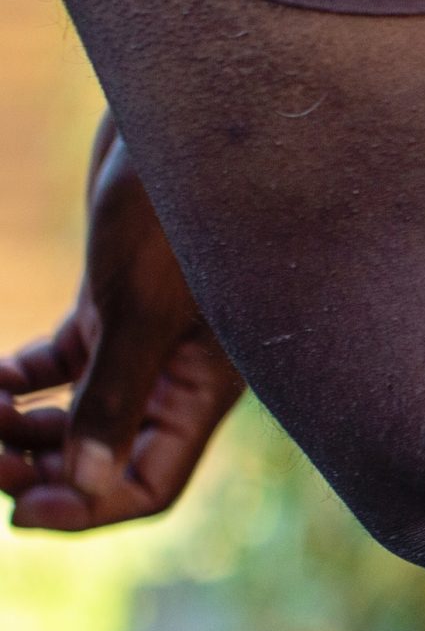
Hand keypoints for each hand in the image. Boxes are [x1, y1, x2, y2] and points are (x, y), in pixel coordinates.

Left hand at [0, 115, 244, 530]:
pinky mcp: (112, 305)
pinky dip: (15, 383)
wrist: (187, 119)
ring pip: (72, 417)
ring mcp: (143, 343)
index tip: (17, 511)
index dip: (85, 508)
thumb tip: (79, 483)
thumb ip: (112, 398)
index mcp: (200, 393)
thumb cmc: (179, 210)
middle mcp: (175, 379)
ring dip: (17, 430)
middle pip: (101, 458)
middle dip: (35, 468)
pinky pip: (57, 367)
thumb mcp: (142, 309)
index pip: (146, 484)